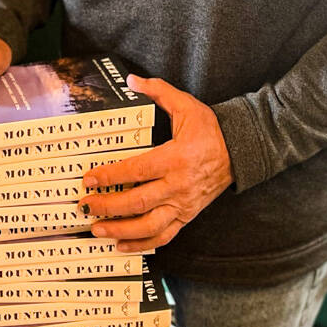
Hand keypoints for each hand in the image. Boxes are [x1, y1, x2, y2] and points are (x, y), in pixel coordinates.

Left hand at [78, 75, 233, 251]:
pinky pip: (164, 236)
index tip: (90, 178)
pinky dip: (142, 244)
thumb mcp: (186, 105)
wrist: (241, 151)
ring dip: (120, 230)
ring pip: (148, 225)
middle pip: (137, 201)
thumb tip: (132, 80)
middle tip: (85, 205)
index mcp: (175, 158)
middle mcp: (178, 185)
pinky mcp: (187, 215)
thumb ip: (159, 91)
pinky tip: (123, 245)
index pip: (136, 171)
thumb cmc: (211, 129)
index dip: (110, 176)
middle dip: (108, 205)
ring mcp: (183, 204)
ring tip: (98, 229)